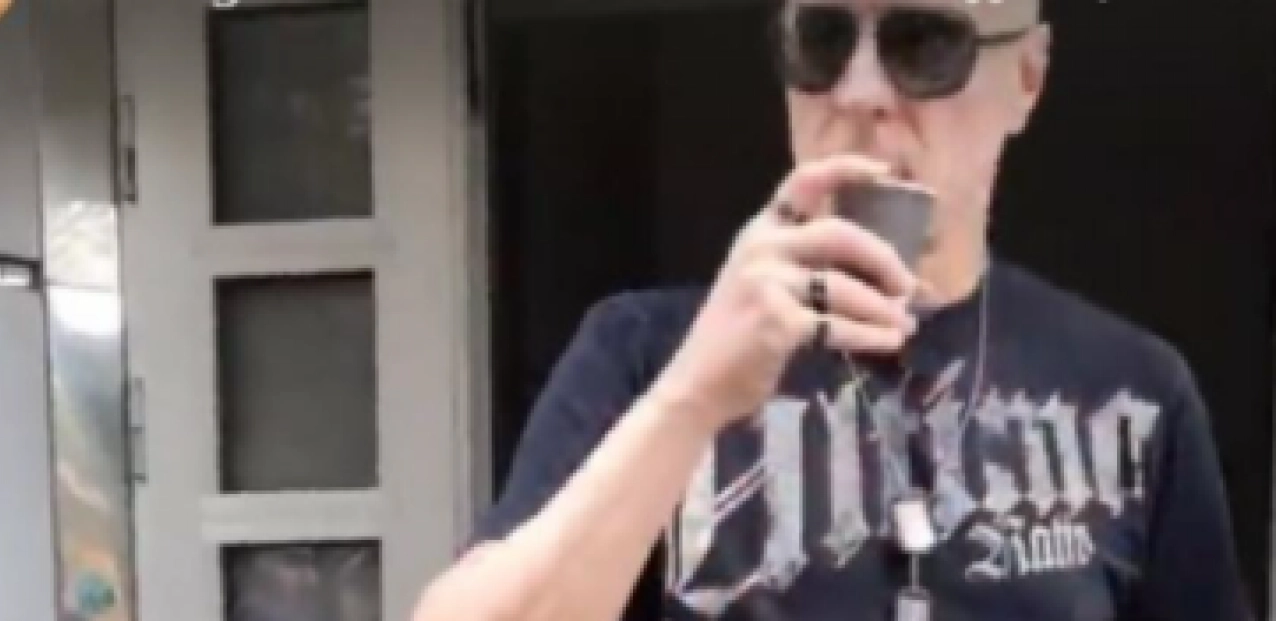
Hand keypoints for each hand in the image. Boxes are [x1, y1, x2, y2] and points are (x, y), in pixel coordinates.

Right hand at [650, 155, 918, 430]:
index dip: (847, 169)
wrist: (699, 384)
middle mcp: (761, 247)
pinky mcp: (776, 321)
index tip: (885, 171)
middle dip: (883, 259)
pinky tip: (887, 343)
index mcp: (760, 231)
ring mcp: (766, 283)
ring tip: (904, 325)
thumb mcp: (764, 283)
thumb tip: (882, 271)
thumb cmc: (738, 336)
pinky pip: (838, 325)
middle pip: (840, 234)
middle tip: (908, 286)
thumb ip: (808, 266)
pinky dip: (869, 336)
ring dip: (883, 309)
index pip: (803, 181)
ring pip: (845, 287)